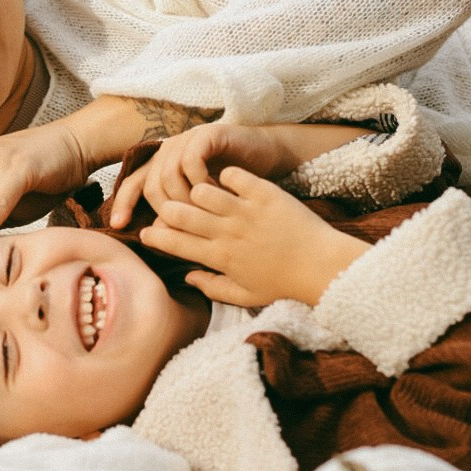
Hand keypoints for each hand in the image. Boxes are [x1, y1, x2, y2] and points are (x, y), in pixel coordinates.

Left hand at [110, 121, 289, 228]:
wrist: (267, 158)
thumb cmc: (235, 186)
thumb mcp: (203, 203)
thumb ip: (181, 215)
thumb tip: (158, 233)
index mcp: (164, 166)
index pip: (134, 184)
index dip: (123, 203)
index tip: (119, 226)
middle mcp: (170, 149)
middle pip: (150, 183)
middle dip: (165, 210)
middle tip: (186, 227)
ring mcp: (187, 139)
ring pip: (168, 174)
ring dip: (184, 199)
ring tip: (202, 213)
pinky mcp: (207, 134)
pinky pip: (190, 160)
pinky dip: (198, 180)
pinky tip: (212, 193)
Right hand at [139, 165, 370, 307]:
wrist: (323, 267)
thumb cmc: (284, 284)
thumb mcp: (246, 296)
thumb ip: (213, 288)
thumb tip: (188, 277)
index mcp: (221, 258)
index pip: (175, 243)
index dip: (155, 236)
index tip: (147, 232)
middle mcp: (229, 233)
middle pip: (181, 213)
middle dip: (167, 209)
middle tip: (168, 207)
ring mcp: (247, 211)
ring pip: (203, 190)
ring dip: (198, 190)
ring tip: (201, 193)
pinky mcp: (265, 194)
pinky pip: (234, 175)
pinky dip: (226, 174)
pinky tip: (228, 179)